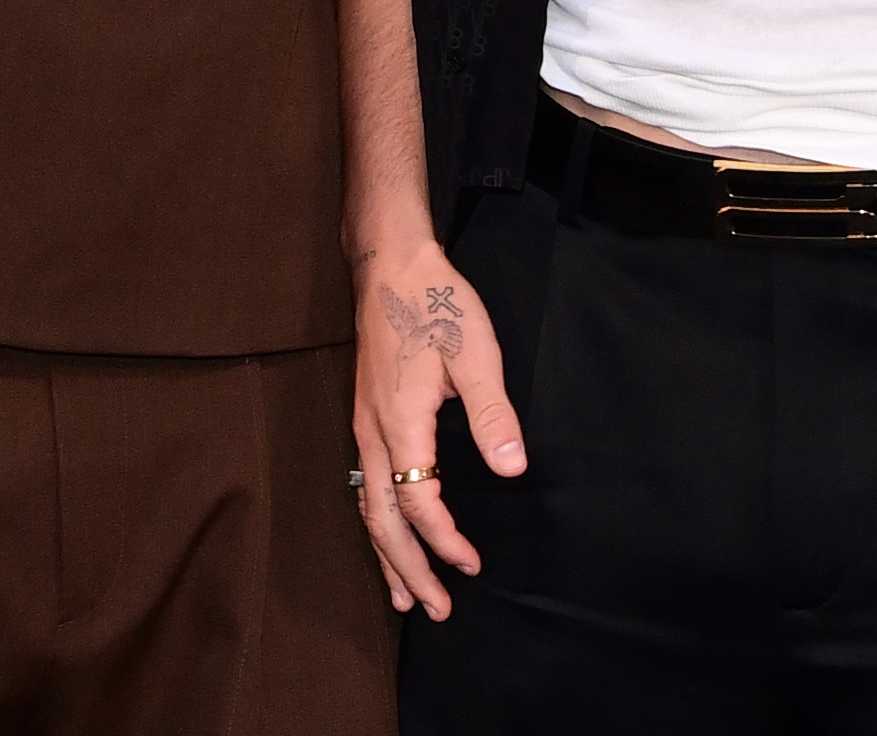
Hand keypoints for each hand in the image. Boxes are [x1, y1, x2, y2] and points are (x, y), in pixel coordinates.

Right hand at [350, 238, 525, 618]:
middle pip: (383, 522)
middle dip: (407, 570)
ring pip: (368, 509)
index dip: (444, 540)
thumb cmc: (436, 304)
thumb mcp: (476, 354)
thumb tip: (513, 469)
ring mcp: (363, 428)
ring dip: (388, 555)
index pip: (418, 503)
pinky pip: (366, 488)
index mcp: (400, 425)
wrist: (390, 267)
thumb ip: (493, 415)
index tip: (472, 564)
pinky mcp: (365, 419)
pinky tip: (388, 536)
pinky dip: (378, 524)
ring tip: (403, 597)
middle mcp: (373, 435)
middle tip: (434, 610)